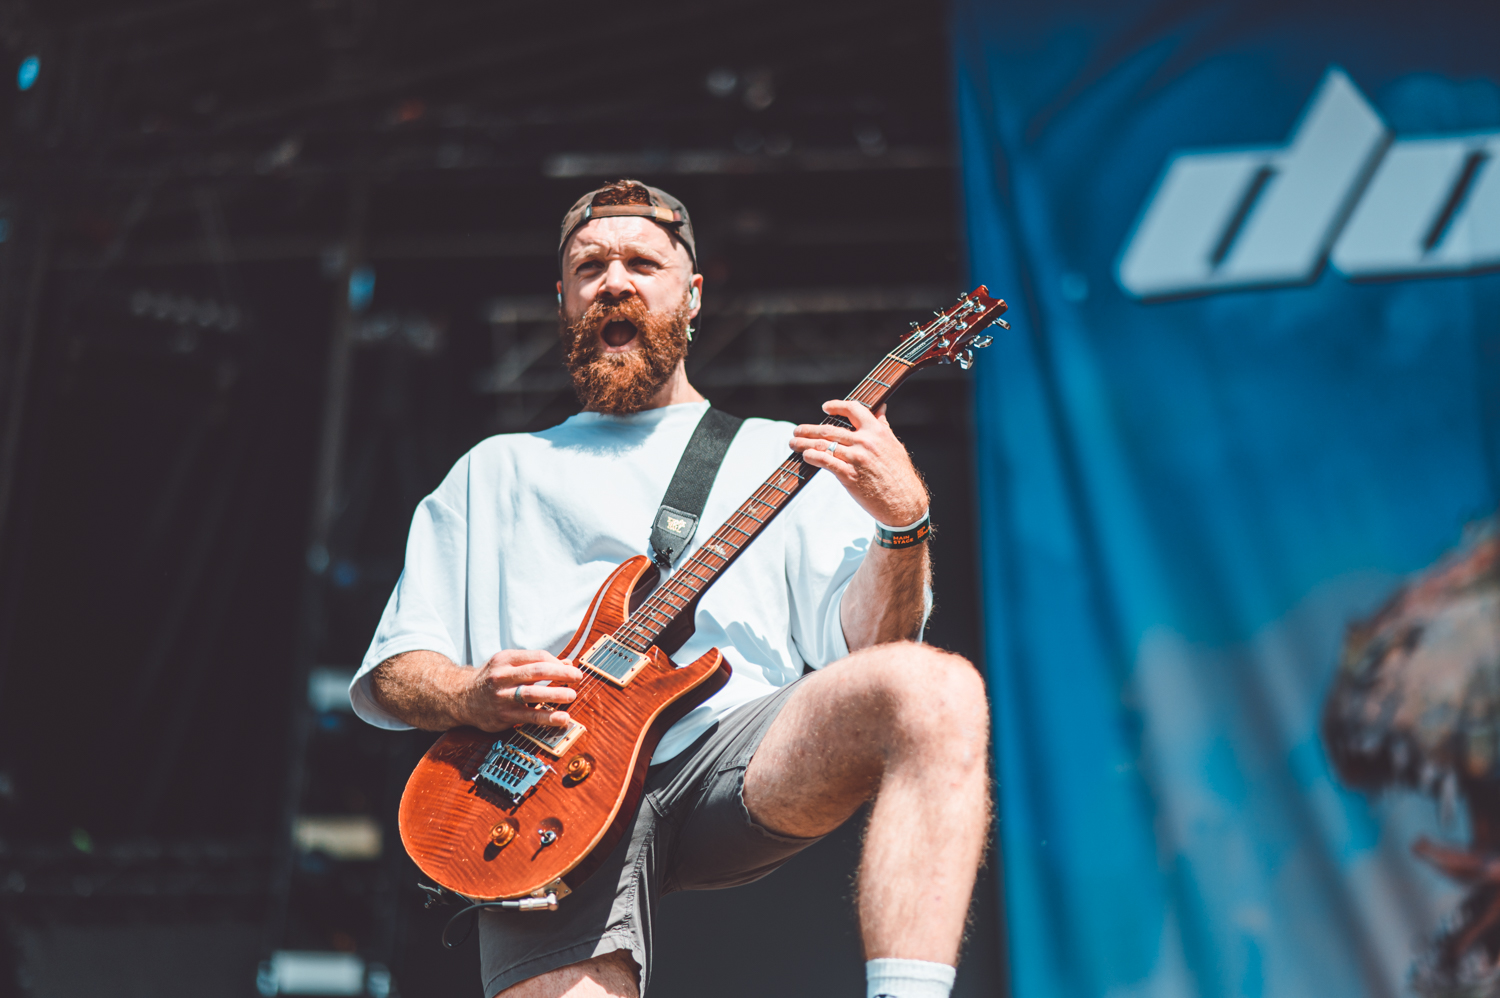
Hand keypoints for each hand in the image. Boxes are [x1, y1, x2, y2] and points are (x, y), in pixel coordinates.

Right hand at [458, 649, 583, 731]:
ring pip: (533, 694)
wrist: (460, 698)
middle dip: (561, 674)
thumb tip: (567, 664)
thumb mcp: (508, 664)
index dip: (557, 663)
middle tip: (577, 678)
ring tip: (572, 695)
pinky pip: (529, 716)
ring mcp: (501, 697)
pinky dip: (547, 717)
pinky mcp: (502, 716)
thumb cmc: (492, 679)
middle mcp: (502, 676)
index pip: (537, 657)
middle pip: (537, 672)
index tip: (571, 669)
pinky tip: (561, 718)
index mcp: (505, 659)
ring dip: (556, 694)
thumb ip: (536, 664)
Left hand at [789, 400, 928, 527]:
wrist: (903, 502)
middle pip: (830, 429)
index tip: (825, 407)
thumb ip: (883, 426)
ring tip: (793, 443)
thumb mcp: (894, 445)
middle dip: (809, 429)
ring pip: (823, 445)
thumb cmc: (900, 475)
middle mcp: (865, 441)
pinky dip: (812, 457)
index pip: (853, 409)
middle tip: (797, 430)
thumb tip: (881, 408)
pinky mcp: (849, 475)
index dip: (836, 405)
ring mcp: (856, 458)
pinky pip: (824, 461)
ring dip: (804, 443)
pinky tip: (805, 456)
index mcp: (877, 431)